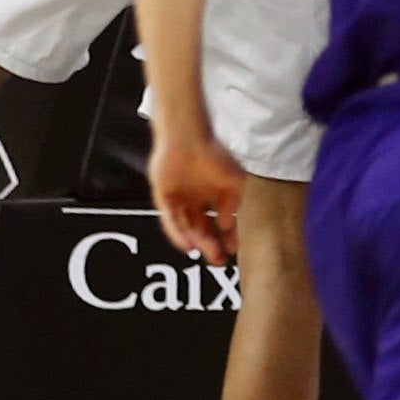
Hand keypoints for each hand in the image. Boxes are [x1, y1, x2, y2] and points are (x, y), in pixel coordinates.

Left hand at [150, 128, 245, 265]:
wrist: (187, 138)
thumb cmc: (214, 154)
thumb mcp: (234, 181)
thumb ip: (233, 204)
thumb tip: (229, 225)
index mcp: (213, 194)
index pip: (220, 222)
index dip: (227, 237)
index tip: (234, 250)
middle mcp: (197, 200)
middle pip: (203, 229)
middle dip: (212, 246)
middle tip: (219, 261)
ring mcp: (180, 200)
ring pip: (189, 228)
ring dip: (198, 243)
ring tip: (208, 255)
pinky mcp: (164, 199)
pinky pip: (171, 222)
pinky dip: (178, 235)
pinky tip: (188, 245)